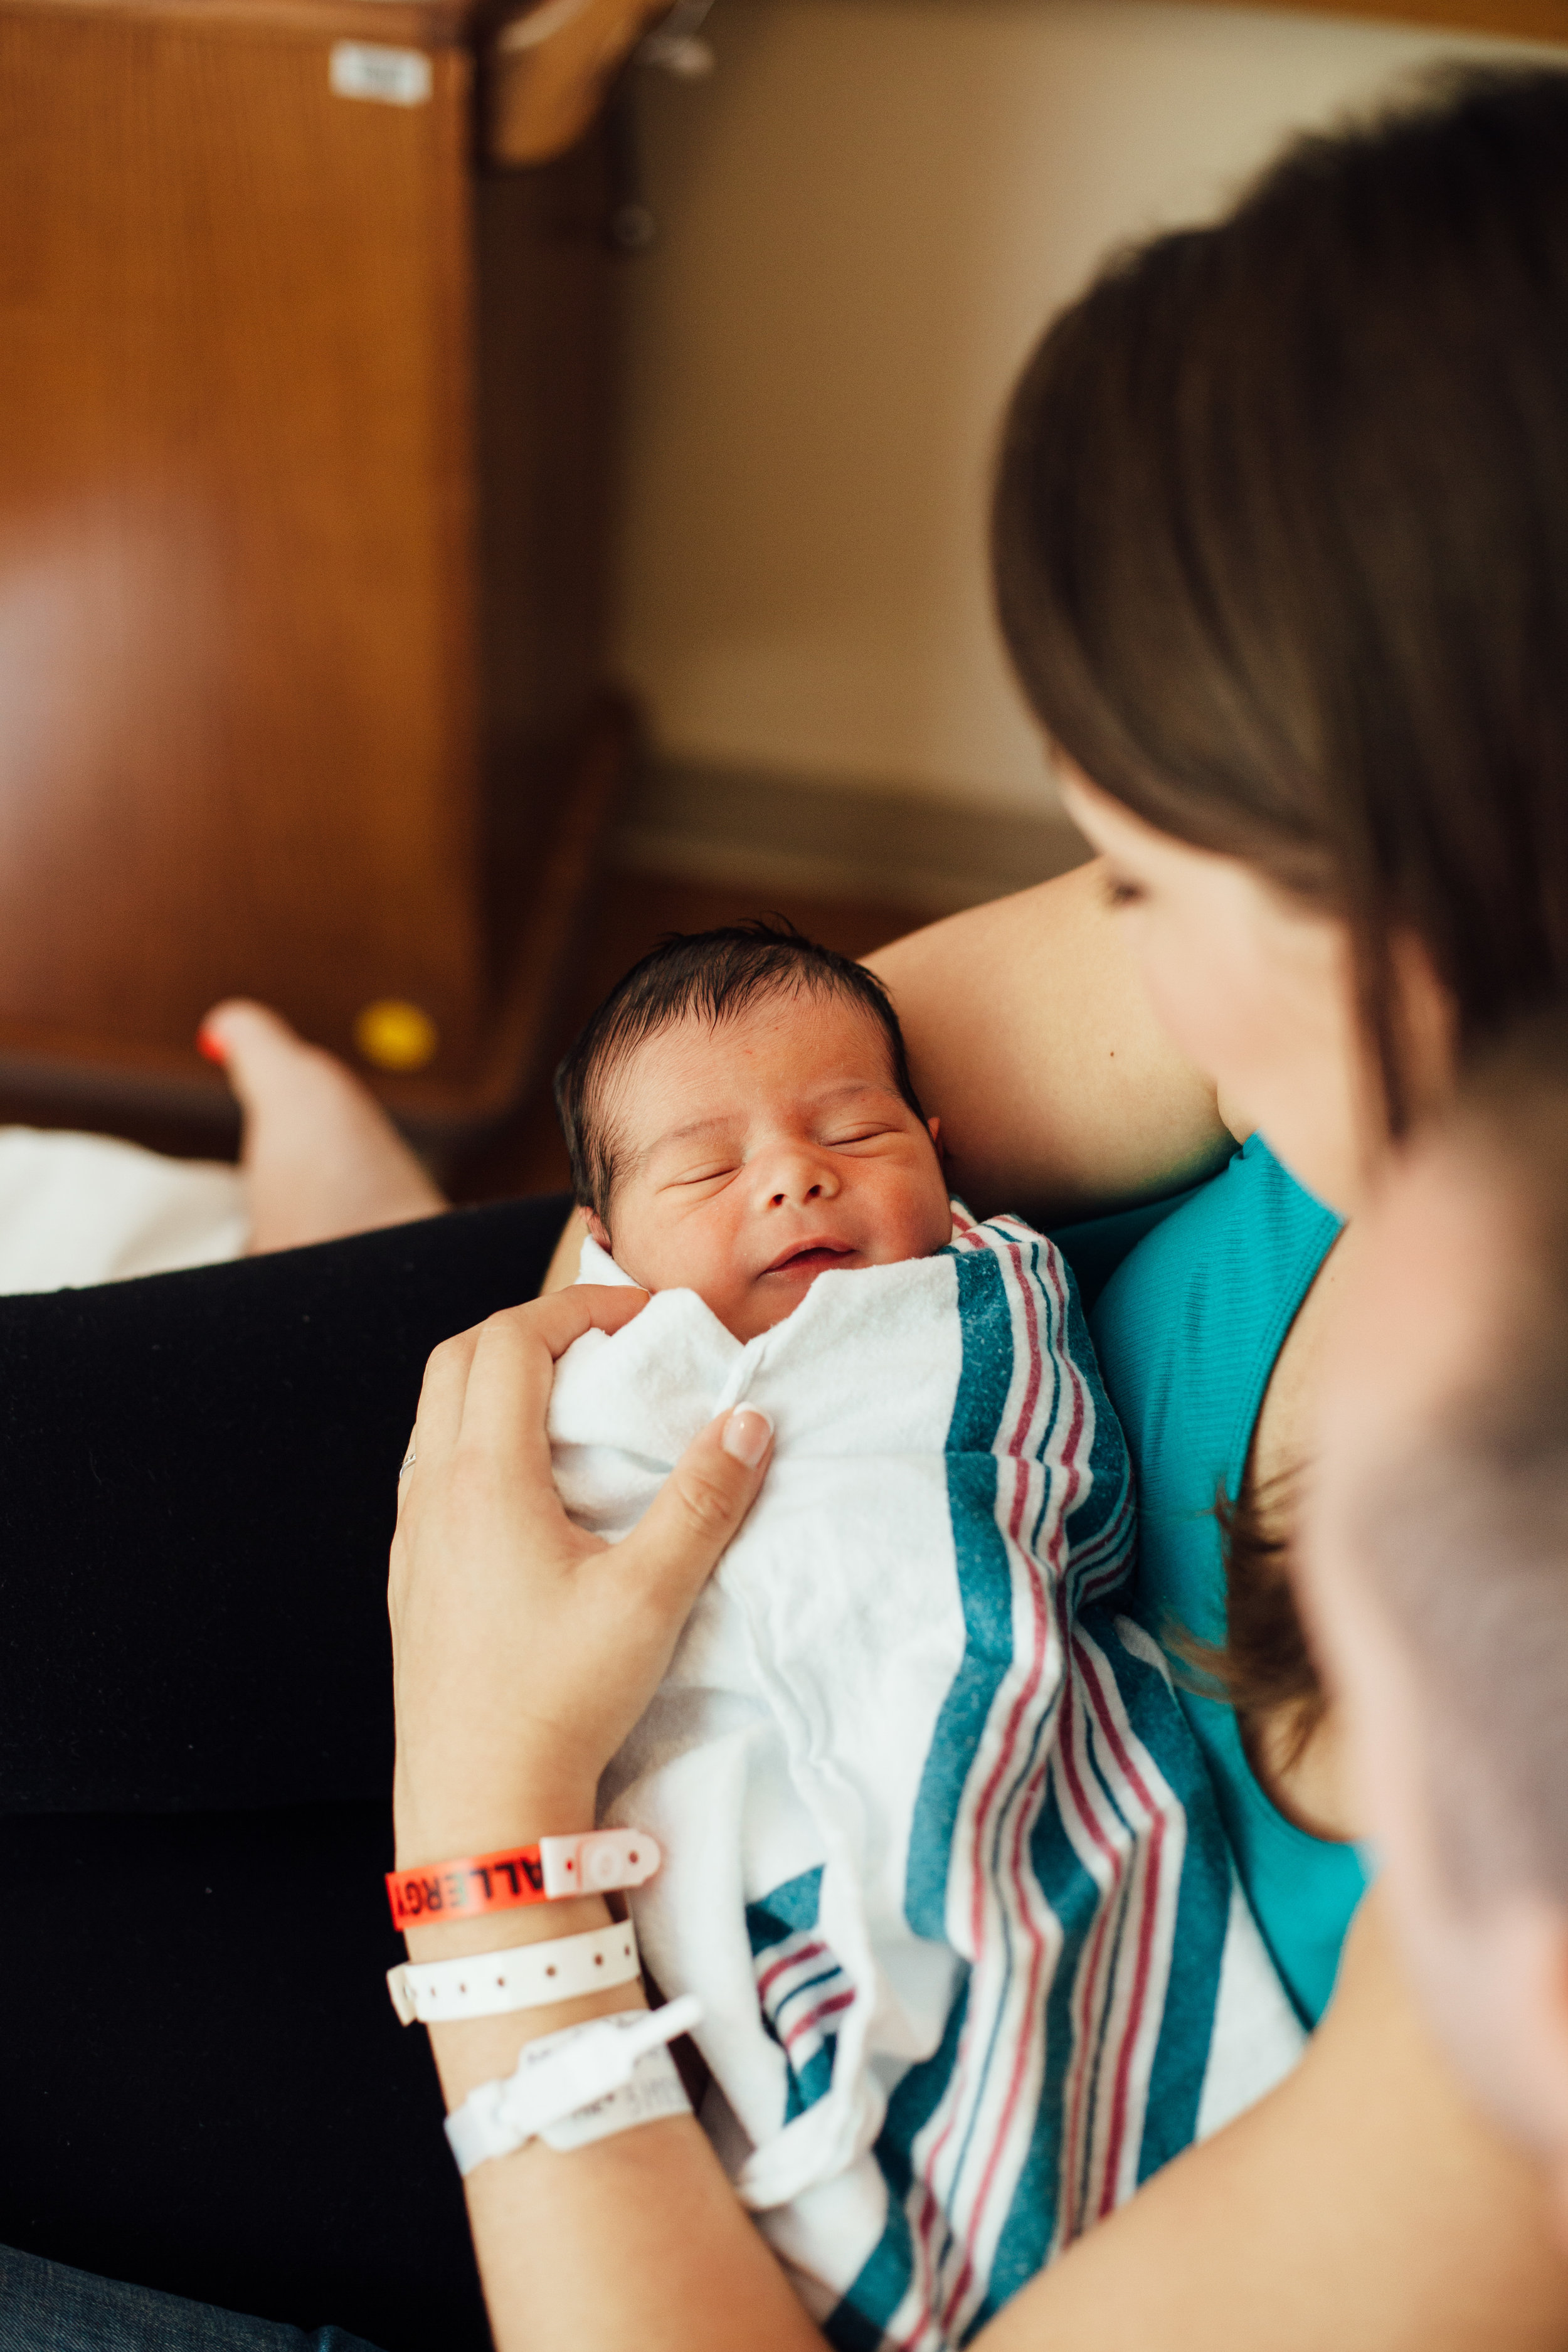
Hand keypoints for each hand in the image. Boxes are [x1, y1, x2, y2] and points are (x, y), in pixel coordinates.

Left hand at [389, 1286, 772, 1865]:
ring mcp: (412, 1537)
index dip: (579, 1305)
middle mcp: (432, 1493)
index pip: (512, 1339)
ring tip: (575, 1405)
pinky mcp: (411, 1579)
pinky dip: (478, 1437)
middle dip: (533, 1328)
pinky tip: (534, 1486)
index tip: (644, 1316)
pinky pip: (430, 1469)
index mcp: (483, 1477)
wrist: (478, 1808)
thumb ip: (704, 1501)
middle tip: (607, 1343)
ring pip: (436, 1413)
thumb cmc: (561, 1702)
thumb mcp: (652, 1598)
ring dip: (498, 1380)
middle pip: (460, 1357)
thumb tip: (748, 1420)